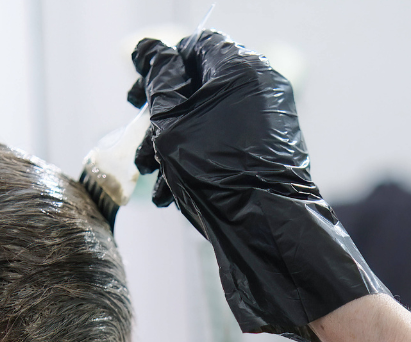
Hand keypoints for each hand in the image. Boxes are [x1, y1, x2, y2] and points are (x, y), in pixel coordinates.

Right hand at [127, 30, 386, 341]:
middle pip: (201, 85)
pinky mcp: (275, 147)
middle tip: (142, 144)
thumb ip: (159, 79)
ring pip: (212, 118)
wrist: (265, 227)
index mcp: (241, 67)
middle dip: (163, 117)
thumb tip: (149, 49)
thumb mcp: (172, 121)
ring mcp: (272, 118)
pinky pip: (230, 141)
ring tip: (154, 176)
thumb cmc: (216, 172)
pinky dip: (203, 158)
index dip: (160, 69)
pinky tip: (176, 191)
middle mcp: (263, 85)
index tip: (136, 98)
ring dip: (176, 145)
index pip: (194, 46)